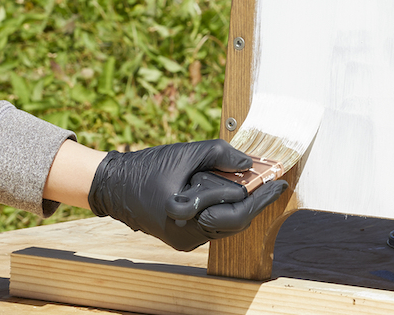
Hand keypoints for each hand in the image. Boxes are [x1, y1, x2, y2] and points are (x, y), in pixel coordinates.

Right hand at [87, 139, 286, 250]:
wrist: (115, 185)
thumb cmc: (149, 167)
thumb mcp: (188, 153)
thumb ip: (221, 154)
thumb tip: (249, 162)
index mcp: (186, 215)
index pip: (237, 212)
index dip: (261, 196)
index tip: (279, 182)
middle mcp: (186, 235)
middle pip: (235, 223)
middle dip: (256, 202)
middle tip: (273, 184)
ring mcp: (184, 240)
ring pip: (226, 227)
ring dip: (242, 207)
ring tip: (257, 185)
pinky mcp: (182, 239)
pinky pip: (213, 227)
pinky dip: (226, 211)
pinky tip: (235, 194)